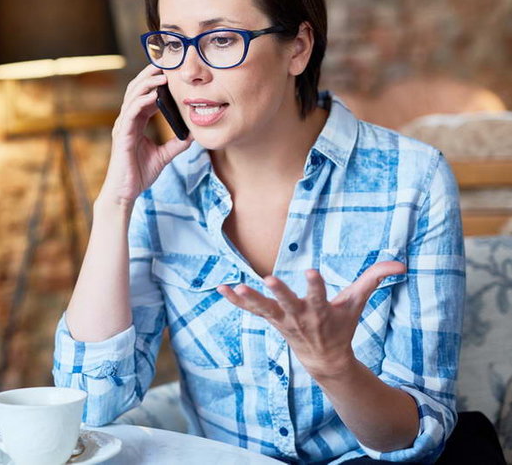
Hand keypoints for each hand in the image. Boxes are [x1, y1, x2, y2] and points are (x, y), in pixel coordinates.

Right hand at [101, 65, 192, 206]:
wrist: (125, 193)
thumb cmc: (139, 175)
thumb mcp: (164, 156)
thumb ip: (176, 144)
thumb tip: (194, 135)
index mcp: (136, 123)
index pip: (144, 96)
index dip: (156, 82)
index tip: (170, 71)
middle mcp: (127, 121)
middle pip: (136, 90)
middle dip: (150, 75)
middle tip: (166, 62)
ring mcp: (122, 127)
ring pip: (132, 97)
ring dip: (147, 83)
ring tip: (162, 74)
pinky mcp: (122, 135)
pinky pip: (131, 113)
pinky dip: (142, 101)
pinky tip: (154, 95)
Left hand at [216, 261, 405, 379]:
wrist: (325, 359)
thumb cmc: (341, 325)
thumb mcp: (358, 302)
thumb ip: (374, 279)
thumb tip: (400, 263)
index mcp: (322, 310)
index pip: (319, 295)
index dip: (316, 285)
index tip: (312, 271)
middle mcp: (300, 316)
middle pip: (288, 303)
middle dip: (280, 292)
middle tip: (270, 279)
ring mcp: (283, 320)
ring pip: (265, 309)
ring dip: (250, 299)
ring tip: (237, 287)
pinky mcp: (271, 320)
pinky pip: (250, 311)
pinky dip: (236, 302)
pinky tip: (222, 289)